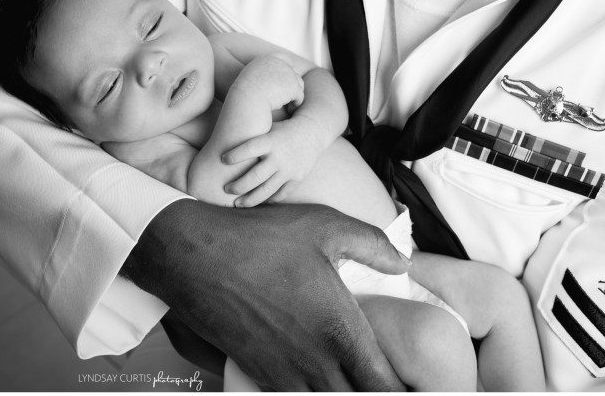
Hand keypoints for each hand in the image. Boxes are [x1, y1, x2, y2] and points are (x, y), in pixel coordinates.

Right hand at [122, 199, 409, 390]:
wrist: (192, 257)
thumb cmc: (260, 240)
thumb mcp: (325, 226)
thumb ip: (373, 245)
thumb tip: (404, 263)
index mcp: (340, 333)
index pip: (383, 388)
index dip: (401, 392)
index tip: (412, 385)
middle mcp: (314, 364)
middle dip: (374, 395)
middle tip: (383, 381)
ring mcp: (283, 374)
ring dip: (341, 394)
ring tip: (351, 378)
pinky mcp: (257, 373)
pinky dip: (311, 393)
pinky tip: (316, 377)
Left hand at [221, 115, 324, 206]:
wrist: (313, 132)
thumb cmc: (282, 130)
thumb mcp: (268, 128)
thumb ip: (251, 137)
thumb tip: (224, 142)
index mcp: (271, 141)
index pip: (250, 148)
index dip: (236, 155)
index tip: (223, 159)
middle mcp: (280, 156)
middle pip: (255, 176)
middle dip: (238, 185)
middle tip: (226, 189)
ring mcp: (289, 169)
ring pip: (267, 190)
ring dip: (250, 199)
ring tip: (237, 204)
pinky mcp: (297, 178)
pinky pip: (281, 193)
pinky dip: (269, 199)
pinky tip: (258, 201)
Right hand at [233, 54, 304, 111]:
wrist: (248, 99)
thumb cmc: (246, 95)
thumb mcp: (251, 79)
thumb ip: (262, 75)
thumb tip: (273, 81)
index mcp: (267, 59)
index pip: (283, 58)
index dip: (287, 69)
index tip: (285, 81)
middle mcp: (280, 63)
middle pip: (293, 72)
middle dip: (292, 84)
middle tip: (287, 96)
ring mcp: (288, 73)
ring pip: (298, 84)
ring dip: (294, 94)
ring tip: (288, 105)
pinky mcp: (294, 86)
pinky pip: (299, 96)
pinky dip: (295, 103)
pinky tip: (289, 109)